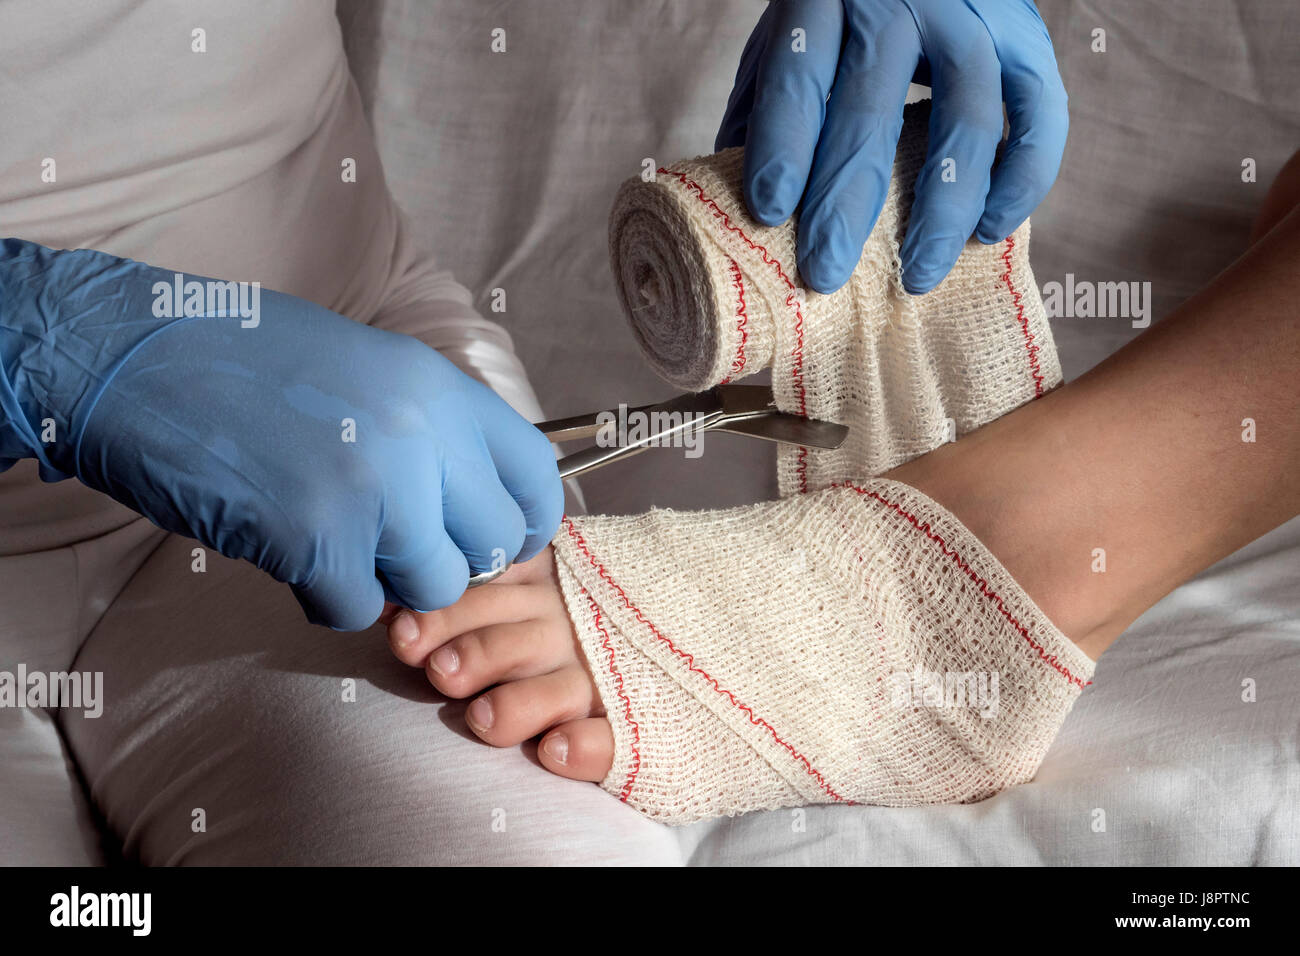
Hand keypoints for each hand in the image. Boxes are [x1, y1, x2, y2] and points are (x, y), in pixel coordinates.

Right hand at [0, 239, 562, 629]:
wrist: (129, 358)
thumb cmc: (240, 360)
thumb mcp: (367, 367)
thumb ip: (429, 430)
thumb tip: (468, 501)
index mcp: (437, 387)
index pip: (535, 474)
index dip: (525, 520)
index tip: (500, 539)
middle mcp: (420, 436)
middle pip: (495, 545)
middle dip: (453, 561)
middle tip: (403, 549)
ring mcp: (372, 489)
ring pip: (433, 589)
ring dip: (390, 583)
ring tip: (337, 542)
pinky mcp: (316, 540)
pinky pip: (357, 610)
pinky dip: (325, 596)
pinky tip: (288, 551)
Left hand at [717, 0, 1067, 294]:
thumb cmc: (838, 15)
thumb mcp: (787, 38)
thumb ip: (765, 110)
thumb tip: (739, 214)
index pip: (799, 76)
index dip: (784, 145)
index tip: (769, 213)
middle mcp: (902, 1)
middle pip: (872, 110)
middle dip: (845, 203)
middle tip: (825, 275)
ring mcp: (973, 18)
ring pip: (968, 120)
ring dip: (942, 209)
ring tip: (915, 276)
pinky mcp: (1027, 38)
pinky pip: (1041, 114)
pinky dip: (1023, 177)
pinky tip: (991, 230)